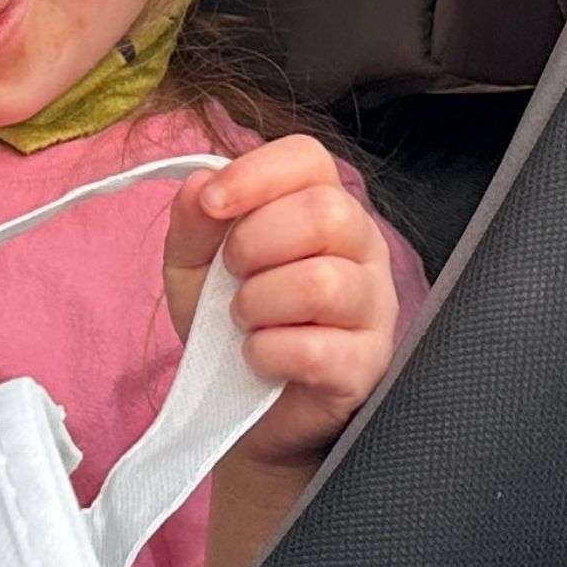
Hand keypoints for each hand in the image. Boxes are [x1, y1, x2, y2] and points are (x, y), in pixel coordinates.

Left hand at [163, 135, 398, 471]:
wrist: (245, 408)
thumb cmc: (233, 321)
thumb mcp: (194, 265)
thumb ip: (193, 221)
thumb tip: (200, 185)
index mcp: (323, 204)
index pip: (308, 158)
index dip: (255, 174)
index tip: (213, 204)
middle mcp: (361, 246)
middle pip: (325, 213)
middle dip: (255, 242)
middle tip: (231, 274)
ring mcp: (373, 306)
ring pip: (323, 282)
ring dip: (259, 302)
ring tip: (243, 319)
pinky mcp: (367, 364)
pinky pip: (318, 349)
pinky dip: (268, 352)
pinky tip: (258, 357)